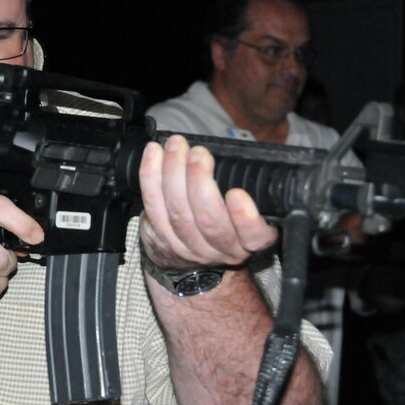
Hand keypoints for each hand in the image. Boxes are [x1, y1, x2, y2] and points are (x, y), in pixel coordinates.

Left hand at [138, 136, 276, 269]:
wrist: (192, 259)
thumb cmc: (225, 220)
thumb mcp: (250, 212)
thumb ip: (252, 190)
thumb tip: (244, 158)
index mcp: (248, 242)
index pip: (254, 236)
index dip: (245, 218)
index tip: (237, 193)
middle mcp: (219, 250)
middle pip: (209, 221)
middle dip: (200, 181)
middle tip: (199, 154)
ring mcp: (188, 248)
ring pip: (178, 212)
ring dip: (174, 172)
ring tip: (176, 146)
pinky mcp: (160, 238)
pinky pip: (152, 206)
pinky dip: (150, 175)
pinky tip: (153, 152)